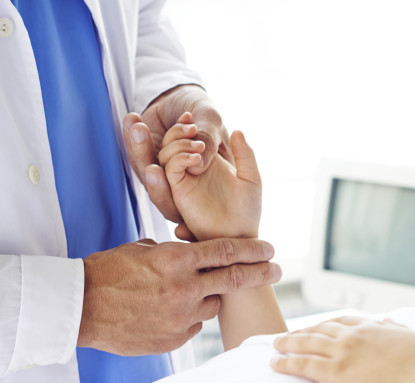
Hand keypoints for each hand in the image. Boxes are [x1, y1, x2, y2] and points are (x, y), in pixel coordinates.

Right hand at [79, 238, 280, 354]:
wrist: (80, 308)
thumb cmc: (108, 273)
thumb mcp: (143, 250)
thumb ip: (176, 254)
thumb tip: (197, 254)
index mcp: (176, 261)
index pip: (227, 252)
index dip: (253, 251)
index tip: (270, 250)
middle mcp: (184, 289)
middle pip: (234, 280)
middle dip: (260, 274)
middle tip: (276, 271)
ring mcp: (181, 317)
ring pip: (211, 304)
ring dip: (208, 297)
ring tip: (182, 293)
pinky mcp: (174, 339)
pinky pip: (193, 325)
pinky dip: (188, 317)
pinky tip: (166, 312)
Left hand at [123, 84, 230, 222]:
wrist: (183, 97)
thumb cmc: (203, 112)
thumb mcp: (211, 121)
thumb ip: (208, 141)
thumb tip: (199, 163)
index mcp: (205, 184)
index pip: (193, 209)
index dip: (181, 210)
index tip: (175, 188)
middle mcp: (181, 183)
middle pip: (166, 197)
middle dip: (156, 185)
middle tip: (152, 170)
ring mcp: (162, 171)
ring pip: (147, 174)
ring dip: (141, 152)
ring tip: (139, 128)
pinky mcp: (145, 157)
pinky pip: (135, 153)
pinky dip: (132, 136)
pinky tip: (134, 119)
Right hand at [160, 112, 260, 240]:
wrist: (240, 236)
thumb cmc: (247, 211)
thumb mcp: (251, 178)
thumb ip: (245, 155)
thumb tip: (238, 131)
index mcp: (203, 164)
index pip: (183, 139)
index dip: (182, 125)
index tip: (189, 115)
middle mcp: (189, 171)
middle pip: (166, 145)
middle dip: (172, 130)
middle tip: (188, 122)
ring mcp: (182, 181)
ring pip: (164, 156)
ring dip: (175, 143)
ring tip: (196, 144)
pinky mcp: (179, 193)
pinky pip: (170, 171)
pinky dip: (179, 159)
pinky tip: (196, 158)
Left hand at [270, 317, 414, 382]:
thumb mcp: (414, 337)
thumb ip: (398, 328)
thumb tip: (390, 320)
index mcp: (373, 326)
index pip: (341, 320)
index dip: (324, 323)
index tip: (315, 327)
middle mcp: (354, 335)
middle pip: (319, 329)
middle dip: (300, 332)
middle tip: (286, 336)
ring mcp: (343, 352)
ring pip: (306, 343)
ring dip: (287, 344)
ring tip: (274, 346)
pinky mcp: (336, 373)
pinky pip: (303, 365)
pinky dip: (286, 363)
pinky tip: (274, 363)